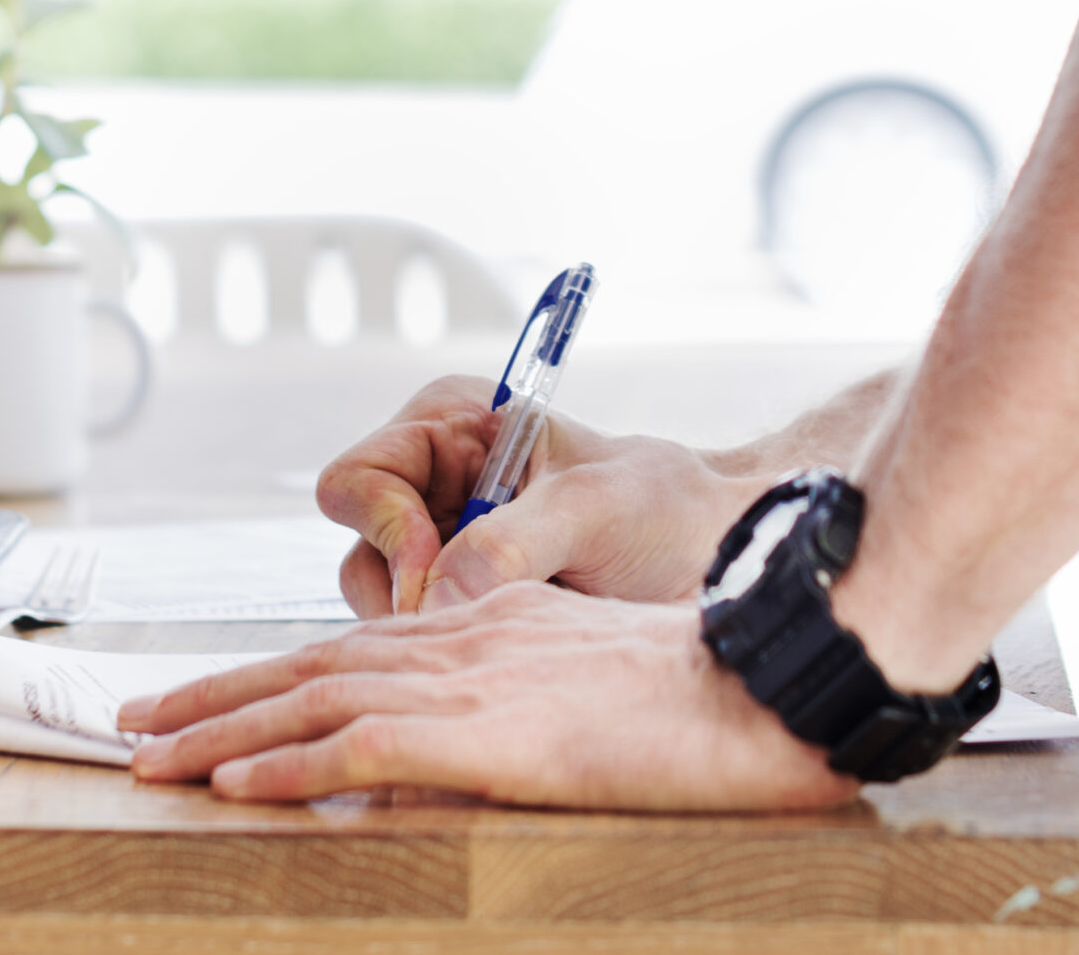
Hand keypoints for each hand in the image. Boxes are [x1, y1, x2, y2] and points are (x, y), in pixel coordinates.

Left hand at [118, 582, 856, 809]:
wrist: (764, 684)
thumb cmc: (701, 688)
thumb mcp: (589, 675)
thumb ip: (516, 693)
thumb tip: (456, 740)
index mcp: (482, 624)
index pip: (346, 647)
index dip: (264, 672)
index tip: (201, 698)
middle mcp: (458, 639)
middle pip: (305, 665)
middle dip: (211, 696)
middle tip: (132, 723)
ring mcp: (467, 684)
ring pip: (310, 701)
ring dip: (218, 732)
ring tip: (147, 759)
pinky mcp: (485, 733)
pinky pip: (360, 746)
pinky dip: (286, 764)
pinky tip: (233, 784)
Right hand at [319, 376, 765, 615]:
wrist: (721, 559)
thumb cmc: (667, 509)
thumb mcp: (594, 509)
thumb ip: (512, 543)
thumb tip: (437, 596)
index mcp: (449, 427)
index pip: (358, 478)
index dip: (387, 529)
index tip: (438, 575)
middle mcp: (430, 486)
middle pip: (360, 549)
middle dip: (407, 592)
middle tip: (474, 621)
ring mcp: (442, 550)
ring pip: (382, 604)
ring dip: (432, 628)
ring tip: (511, 630)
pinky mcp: (462, 604)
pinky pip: (419, 638)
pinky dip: (452, 652)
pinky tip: (509, 651)